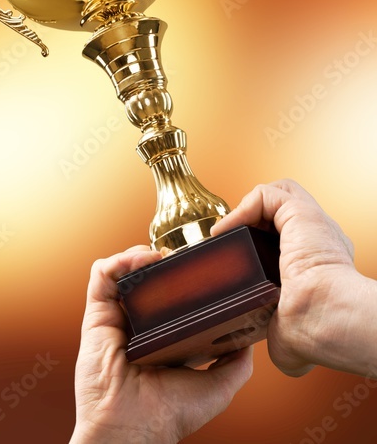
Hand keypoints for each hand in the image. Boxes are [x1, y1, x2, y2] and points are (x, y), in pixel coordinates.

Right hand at [72, 247, 252, 443]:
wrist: (134, 427)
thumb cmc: (169, 415)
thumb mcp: (218, 386)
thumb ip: (235, 362)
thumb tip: (251, 338)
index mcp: (161, 339)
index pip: (169, 299)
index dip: (183, 279)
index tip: (203, 267)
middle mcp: (137, 325)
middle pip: (146, 280)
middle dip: (163, 261)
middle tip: (183, 255)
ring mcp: (115, 317)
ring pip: (122, 271)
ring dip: (141, 255)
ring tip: (163, 254)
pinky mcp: (96, 314)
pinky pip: (101, 275)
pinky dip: (120, 260)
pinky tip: (144, 259)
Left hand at [212, 179, 373, 376]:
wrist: (325, 320)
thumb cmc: (315, 333)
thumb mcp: (291, 336)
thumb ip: (285, 336)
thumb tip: (291, 359)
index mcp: (319, 266)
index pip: (289, 241)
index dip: (259, 244)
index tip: (234, 259)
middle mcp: (319, 240)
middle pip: (282, 213)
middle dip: (250, 219)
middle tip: (227, 240)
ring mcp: (312, 224)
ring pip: (279, 194)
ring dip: (247, 208)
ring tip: (226, 231)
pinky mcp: (301, 213)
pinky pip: (267, 194)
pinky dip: (242, 206)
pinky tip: (227, 229)